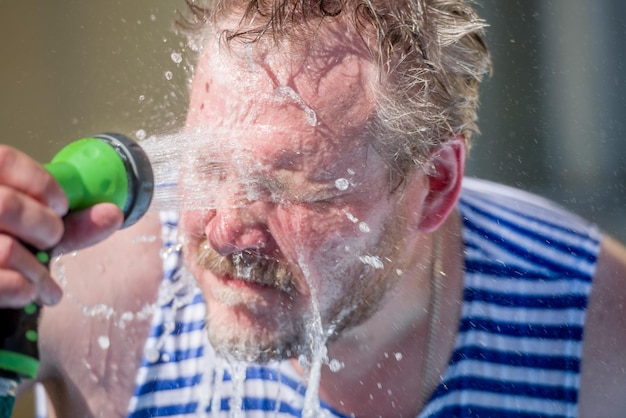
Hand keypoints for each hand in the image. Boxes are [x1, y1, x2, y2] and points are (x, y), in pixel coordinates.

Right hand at [0, 146, 122, 307]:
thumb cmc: (3, 245)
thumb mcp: (31, 229)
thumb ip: (70, 223)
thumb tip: (112, 214)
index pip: (4, 160)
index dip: (41, 184)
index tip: (60, 205)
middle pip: (8, 206)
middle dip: (46, 229)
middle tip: (51, 241)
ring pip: (7, 250)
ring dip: (38, 272)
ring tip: (44, 283)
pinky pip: (0, 283)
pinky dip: (23, 291)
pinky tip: (26, 292)